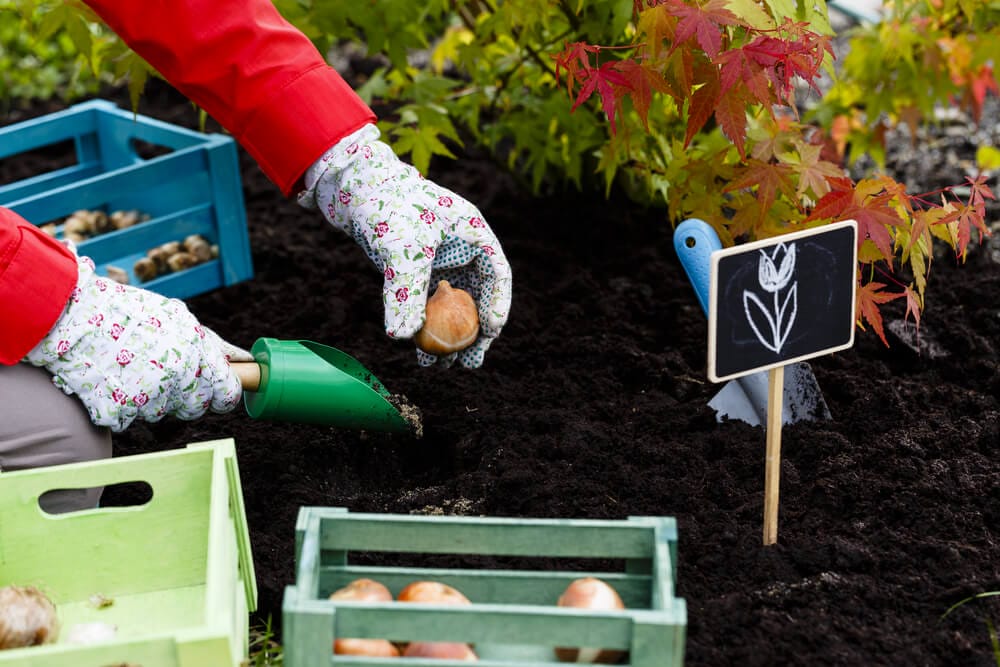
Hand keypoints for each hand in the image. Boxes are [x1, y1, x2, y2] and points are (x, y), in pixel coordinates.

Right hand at [23, 252, 249, 431]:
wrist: (71, 313)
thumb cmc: (130, 312)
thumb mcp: (179, 318)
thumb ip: (216, 346)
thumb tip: (248, 361)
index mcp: (196, 351)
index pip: (227, 392)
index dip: (223, 393)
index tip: (217, 390)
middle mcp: (176, 375)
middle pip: (196, 408)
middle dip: (186, 396)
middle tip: (166, 374)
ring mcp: (147, 394)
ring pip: (162, 413)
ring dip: (152, 398)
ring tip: (134, 368)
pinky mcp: (118, 409)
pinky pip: (130, 418)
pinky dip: (122, 405)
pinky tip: (113, 378)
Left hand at [298, 124, 512, 367]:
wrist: (350, 186)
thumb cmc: (384, 205)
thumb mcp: (400, 249)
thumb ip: (406, 292)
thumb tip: (402, 336)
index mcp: (471, 231)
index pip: (497, 273)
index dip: (497, 305)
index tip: (490, 333)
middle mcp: (459, 247)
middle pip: (476, 297)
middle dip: (473, 334)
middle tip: (468, 364)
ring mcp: (437, 259)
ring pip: (450, 305)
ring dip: (446, 336)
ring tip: (438, 367)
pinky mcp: (414, 268)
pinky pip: (426, 303)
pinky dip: (423, 325)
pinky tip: (414, 348)